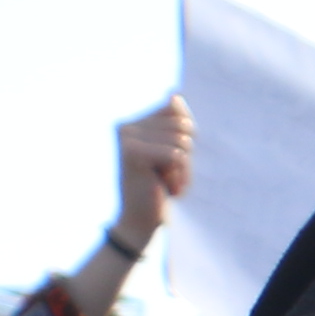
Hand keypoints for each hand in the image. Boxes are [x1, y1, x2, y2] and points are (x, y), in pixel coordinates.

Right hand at [113, 94, 195, 249]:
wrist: (142, 223)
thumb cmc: (163, 189)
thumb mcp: (175, 153)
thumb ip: (177, 123)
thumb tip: (176, 92)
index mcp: (136, 122)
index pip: (177, 110)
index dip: (188, 136)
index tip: (174, 161)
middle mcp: (126, 124)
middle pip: (183, 124)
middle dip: (188, 154)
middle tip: (171, 176)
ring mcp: (126, 136)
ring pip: (182, 140)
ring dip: (185, 168)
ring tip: (169, 183)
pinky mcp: (131, 151)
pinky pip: (176, 154)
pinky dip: (181, 175)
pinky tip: (169, 189)